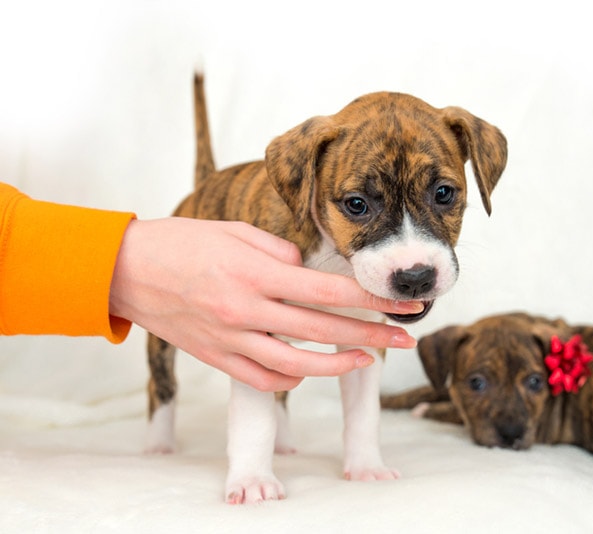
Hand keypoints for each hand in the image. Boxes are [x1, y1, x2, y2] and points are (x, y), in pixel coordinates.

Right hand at [109, 218, 421, 390]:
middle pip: (324, 329)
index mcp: (256, 273)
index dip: (373, 299)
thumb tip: (308, 271)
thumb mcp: (235, 231)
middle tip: (406, 336)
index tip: (402, 302)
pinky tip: (311, 369)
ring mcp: (231, 339)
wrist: (126, 271)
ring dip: (339, 363)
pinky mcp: (216, 358)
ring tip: (368, 358)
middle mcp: (247, 309)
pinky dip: (293, 377)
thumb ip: (279, 251)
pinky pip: (264, 377)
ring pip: (298, 363)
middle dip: (373, 334)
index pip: (330, 291)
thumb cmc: (182, 243)